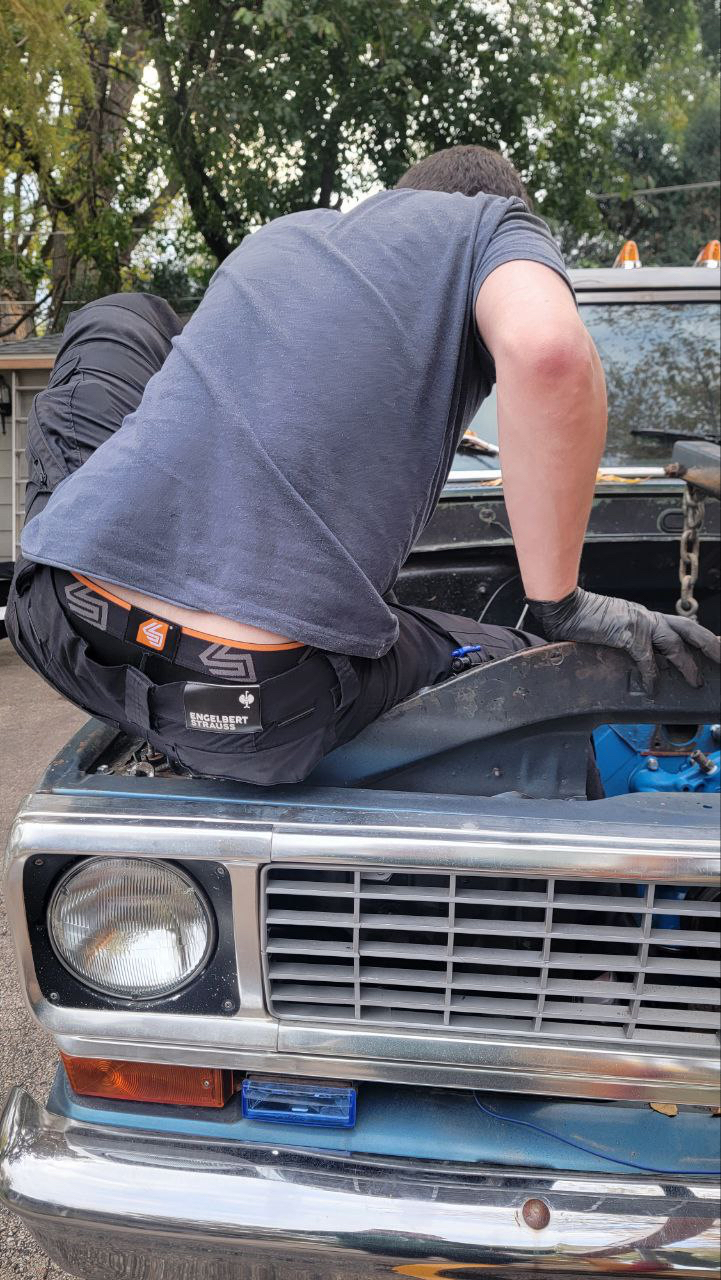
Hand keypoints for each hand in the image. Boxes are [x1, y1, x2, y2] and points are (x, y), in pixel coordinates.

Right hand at [527, 587, 720, 693]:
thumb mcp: (613, 629)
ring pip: (675, 644)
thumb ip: (628, 641)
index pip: (680, 626)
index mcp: (645, 616)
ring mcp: (639, 623)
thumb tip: (638, 661)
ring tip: (695, 681)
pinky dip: (652, 675)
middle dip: (709, 644)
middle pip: (689, 629)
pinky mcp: (628, 633)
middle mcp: (647, 617)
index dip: (699, 638)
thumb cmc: (582, 618)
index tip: (713, 649)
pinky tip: (653, 687)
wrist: (565, 607)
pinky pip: (647, 658)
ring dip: (687, 664)